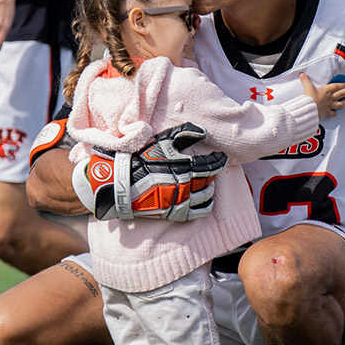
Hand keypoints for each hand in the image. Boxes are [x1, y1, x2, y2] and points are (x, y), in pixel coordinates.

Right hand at [72, 123, 227, 221]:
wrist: (121, 183)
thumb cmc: (141, 159)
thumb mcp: (161, 141)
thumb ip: (184, 134)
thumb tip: (204, 132)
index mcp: (184, 166)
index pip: (211, 164)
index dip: (219, 160)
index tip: (223, 157)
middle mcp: (186, 184)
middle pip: (209, 180)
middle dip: (213, 174)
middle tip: (212, 169)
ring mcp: (181, 199)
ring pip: (206, 195)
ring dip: (210, 188)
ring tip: (207, 183)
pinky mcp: (176, 212)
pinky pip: (199, 212)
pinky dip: (206, 206)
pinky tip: (205, 201)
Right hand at [299, 73, 344, 117]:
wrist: (307, 108)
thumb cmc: (309, 98)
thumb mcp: (307, 87)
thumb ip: (305, 80)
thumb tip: (302, 75)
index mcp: (326, 90)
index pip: (337, 86)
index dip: (342, 85)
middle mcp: (330, 98)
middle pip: (341, 93)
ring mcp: (329, 105)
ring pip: (340, 104)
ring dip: (344, 103)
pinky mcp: (326, 112)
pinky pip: (333, 113)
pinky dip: (334, 113)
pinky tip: (335, 112)